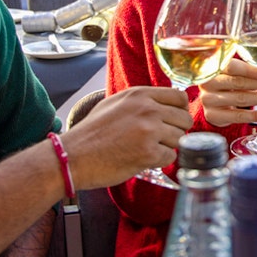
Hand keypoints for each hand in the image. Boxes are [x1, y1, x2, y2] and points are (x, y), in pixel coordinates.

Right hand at [61, 86, 192, 188]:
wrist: (73, 157)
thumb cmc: (91, 133)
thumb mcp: (115, 104)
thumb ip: (141, 101)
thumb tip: (166, 104)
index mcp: (140, 94)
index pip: (180, 97)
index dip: (179, 111)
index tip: (172, 121)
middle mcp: (147, 109)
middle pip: (184, 119)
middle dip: (175, 131)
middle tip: (159, 140)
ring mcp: (149, 131)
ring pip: (180, 139)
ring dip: (167, 147)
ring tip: (146, 149)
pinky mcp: (148, 153)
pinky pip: (170, 157)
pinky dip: (159, 161)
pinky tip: (142, 159)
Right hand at [199, 58, 256, 127]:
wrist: (209, 103)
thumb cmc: (226, 83)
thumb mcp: (237, 74)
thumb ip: (254, 71)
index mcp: (214, 67)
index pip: (231, 66)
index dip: (249, 70)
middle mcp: (209, 83)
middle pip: (238, 82)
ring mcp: (209, 100)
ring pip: (240, 99)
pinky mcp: (213, 115)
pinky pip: (238, 116)